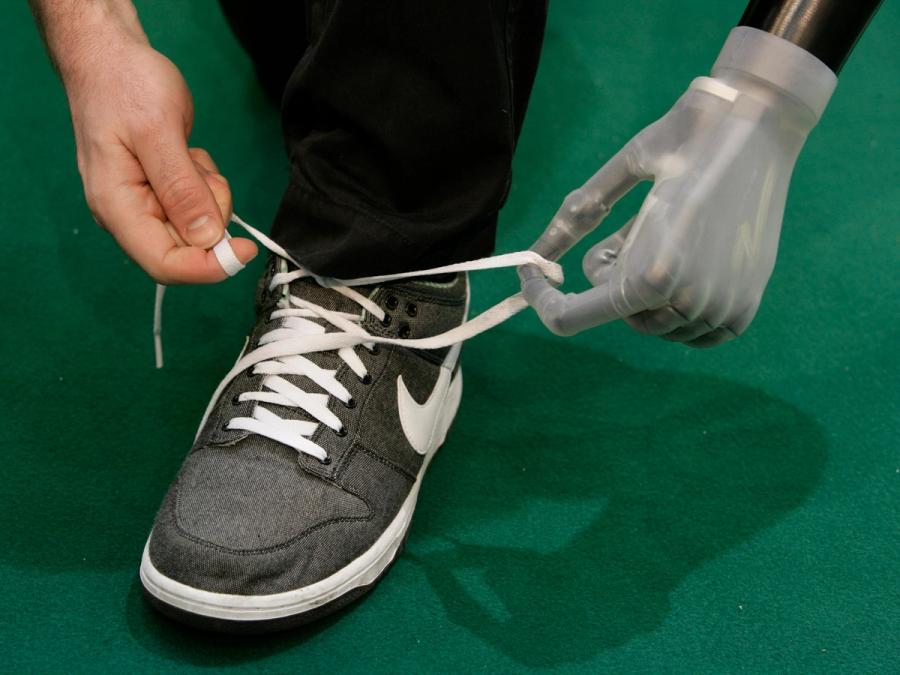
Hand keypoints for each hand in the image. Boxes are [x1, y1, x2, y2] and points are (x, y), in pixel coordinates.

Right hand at [65, 35, 255, 282]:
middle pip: (185, 250)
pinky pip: (198, 206)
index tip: (244, 248)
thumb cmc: (125, 86)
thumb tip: (206, 238)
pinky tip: (189, 155)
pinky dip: (205, 185)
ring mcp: (145, 205)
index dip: (208, 267)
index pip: (164, 264)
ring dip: (209, 197)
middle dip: (210, 218)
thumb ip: (181, 189)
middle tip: (203, 172)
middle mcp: (128, 215)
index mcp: (117, 207)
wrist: (110, 57)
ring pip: (197, 228)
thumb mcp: (158, 132)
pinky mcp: (161, 193)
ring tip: (191, 156)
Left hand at [520, 28, 835, 346]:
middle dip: (609, 277)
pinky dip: (676, 306)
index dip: (543, 298)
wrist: (764, 124)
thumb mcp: (626, 166)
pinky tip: (685, 262)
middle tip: (627, 230)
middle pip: (615, 314)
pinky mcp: (744, 308)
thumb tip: (533, 252)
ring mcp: (720, 308)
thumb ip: (578, 212)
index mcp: (650, 273)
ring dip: (645, 288)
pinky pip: (691, 332)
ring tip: (666, 234)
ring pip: (653, 323)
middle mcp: (686, 301)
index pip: (569, 318)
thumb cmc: (689, 137)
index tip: (534, 275)